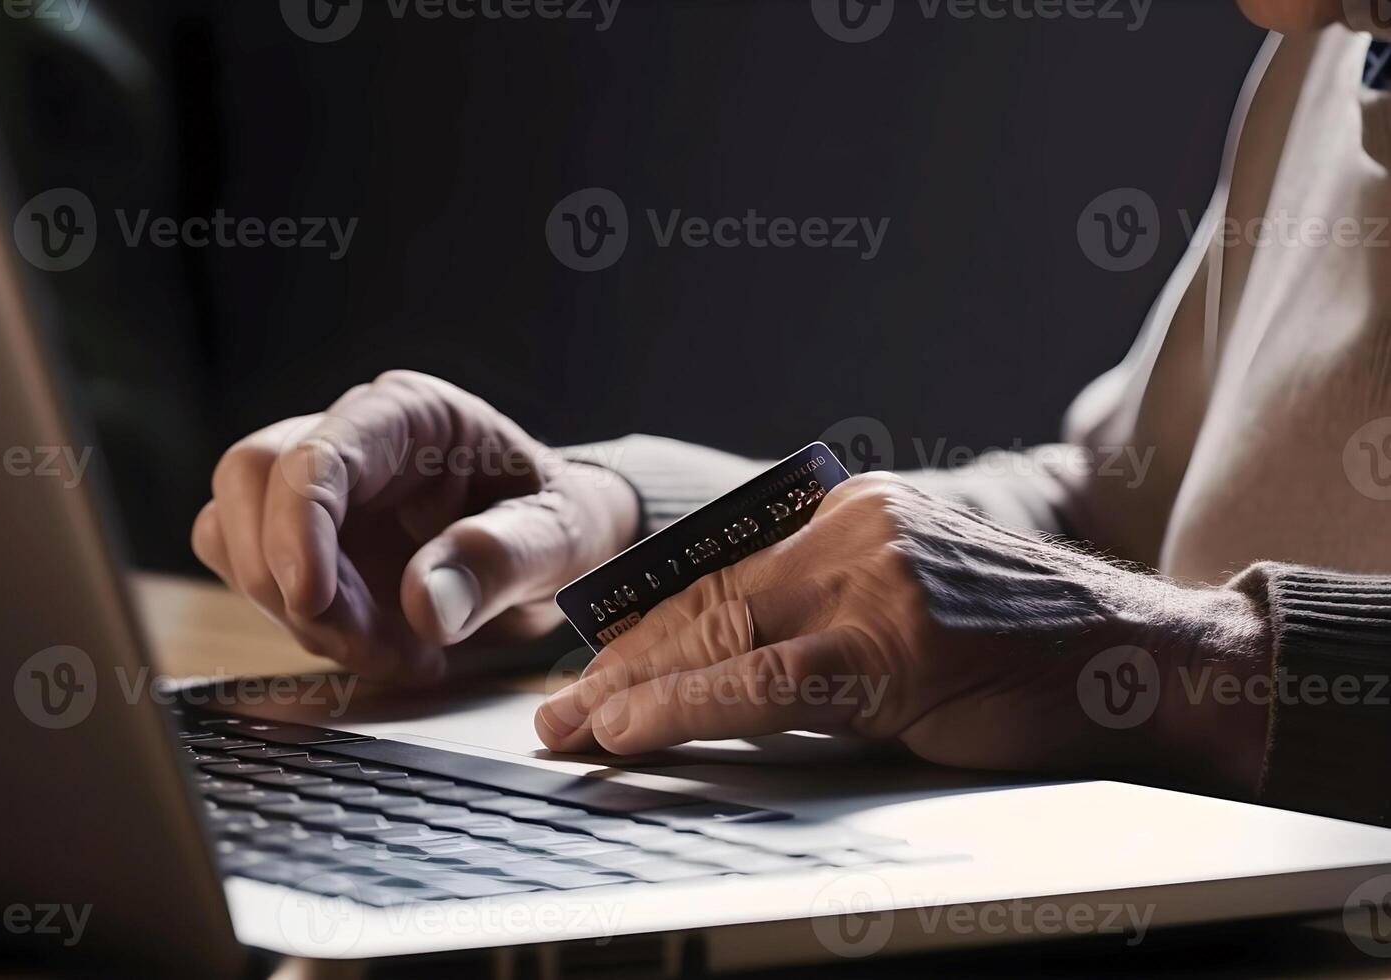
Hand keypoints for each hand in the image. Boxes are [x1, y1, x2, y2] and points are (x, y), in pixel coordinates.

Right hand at [191, 371, 638, 683]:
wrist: (558, 550)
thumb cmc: (562, 523)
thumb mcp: (562, 539)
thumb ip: (502, 561)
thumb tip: (427, 604)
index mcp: (409, 415)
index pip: (316, 452)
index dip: (298, 525)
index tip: (313, 600)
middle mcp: (349, 438)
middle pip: (248, 480)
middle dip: (289, 579)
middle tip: (372, 646)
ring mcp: (316, 490)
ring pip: (233, 534)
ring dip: (299, 614)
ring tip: (400, 651)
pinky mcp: (302, 541)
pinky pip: (253, 579)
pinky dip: (306, 629)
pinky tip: (381, 648)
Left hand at [536, 473, 1272, 795]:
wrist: (1149, 658)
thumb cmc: (1031, 644)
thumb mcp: (915, 603)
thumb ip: (831, 610)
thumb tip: (733, 660)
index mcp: (851, 511)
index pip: (721, 569)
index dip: (648, 623)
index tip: (596, 663)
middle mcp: (853, 527)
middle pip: (705, 598)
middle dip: (621, 660)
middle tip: (557, 708)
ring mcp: (874, 579)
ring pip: (718, 634)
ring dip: (631, 687)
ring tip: (571, 729)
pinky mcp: (895, 644)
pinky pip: (764, 681)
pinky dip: (686, 708)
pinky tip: (628, 730)